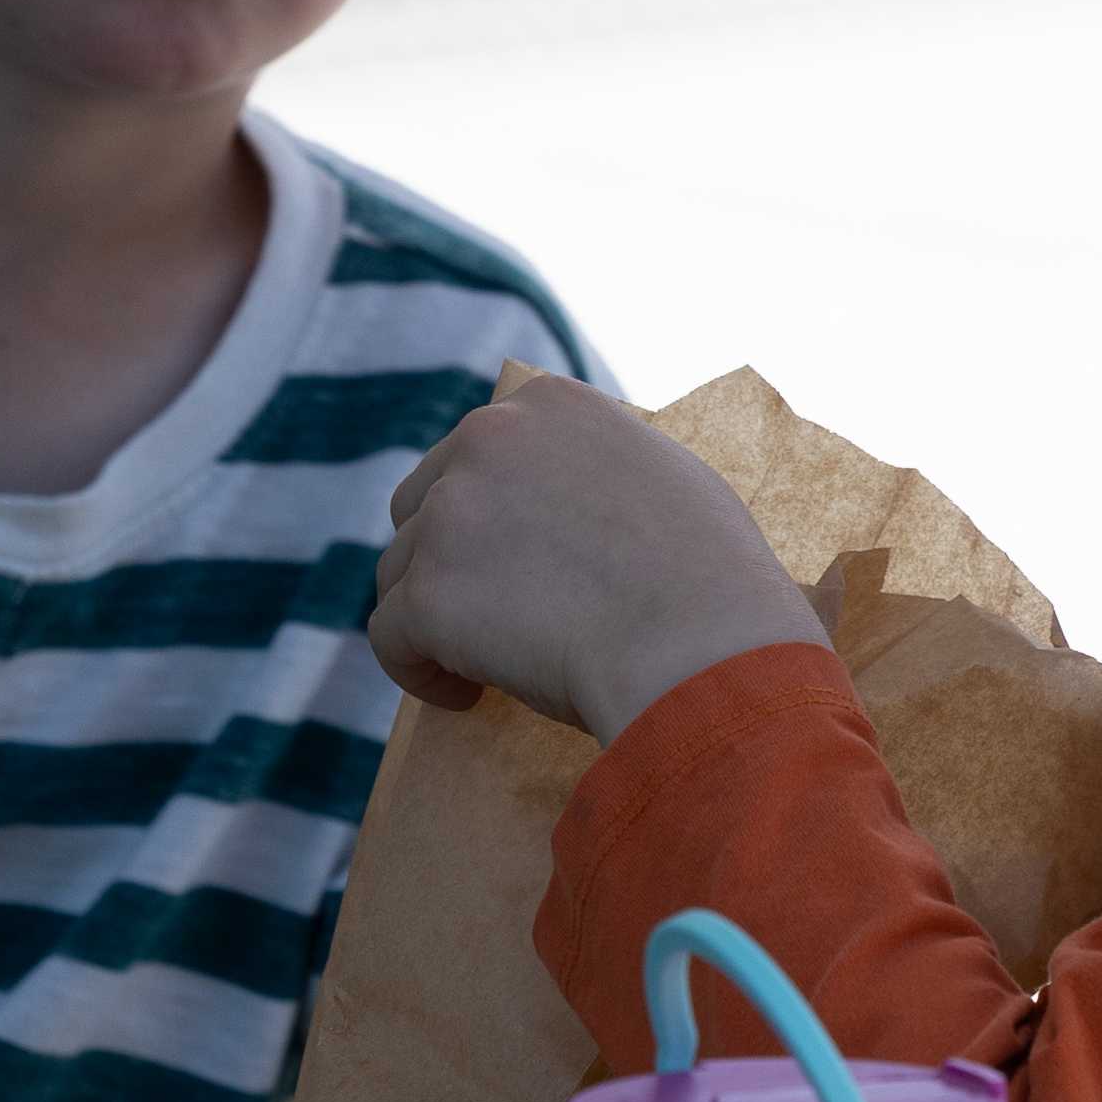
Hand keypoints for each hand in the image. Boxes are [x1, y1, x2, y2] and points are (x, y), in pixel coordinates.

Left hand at [372, 373, 823, 741]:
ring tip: (482, 665)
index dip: (488, 511)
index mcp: (548, 404)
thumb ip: (594, 470)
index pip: (481, 450)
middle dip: (446, 557)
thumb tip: (562, 506)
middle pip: (422, 502)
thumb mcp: (664, 478)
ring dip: (436, 617)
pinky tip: (463, 697)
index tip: (514, 560)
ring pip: (401, 572)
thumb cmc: (712, 580)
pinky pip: (390, 638)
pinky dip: (418, 671)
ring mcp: (452, 514)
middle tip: (489, 614)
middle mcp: (489, 438)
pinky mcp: (429, 594)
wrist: (703, 644)